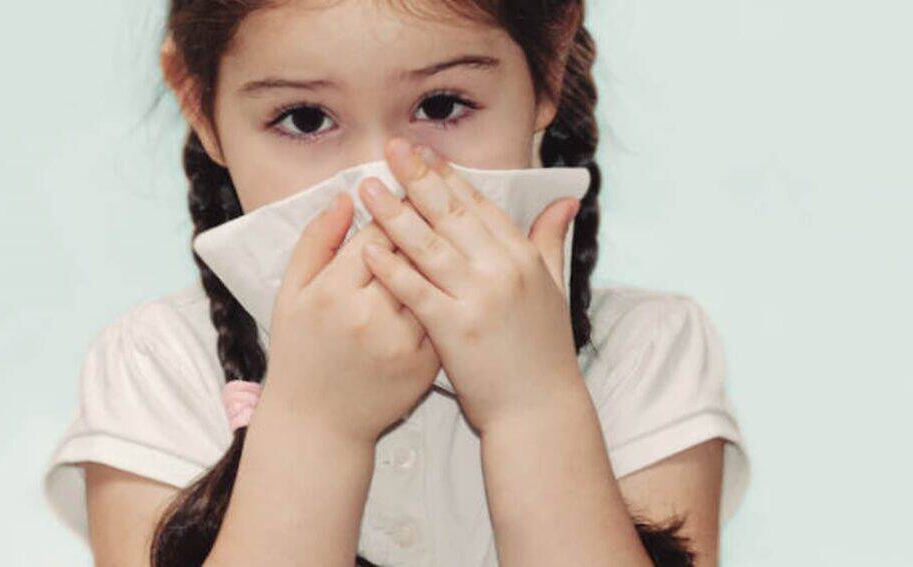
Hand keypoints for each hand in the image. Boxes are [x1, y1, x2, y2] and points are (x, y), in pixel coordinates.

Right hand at [260, 190, 441, 444]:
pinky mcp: (426, 365)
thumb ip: (316, 242)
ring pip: (436, 284)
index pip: (378, 235)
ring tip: (451, 235)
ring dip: (447, 255)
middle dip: (427, 223)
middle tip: (437, 201)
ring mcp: (403, 344)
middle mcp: (371, 317)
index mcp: (335, 293)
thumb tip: (345, 198)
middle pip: (413, 254)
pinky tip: (459, 277)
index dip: (396, 207)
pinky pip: (445, 317)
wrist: (318, 425)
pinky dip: (455, 294)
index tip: (406, 190)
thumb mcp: (291, 295)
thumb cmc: (300, 354)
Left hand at [357, 137, 582, 433]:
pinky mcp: (456, 329)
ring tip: (369, 188)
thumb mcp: (554, 290)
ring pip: (430, 246)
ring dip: (395, 214)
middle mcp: (502, 271)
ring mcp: (479, 299)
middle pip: (452, 215)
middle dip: (419, 177)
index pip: (479, 206)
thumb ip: (550, 241)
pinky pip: (416, 290)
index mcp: (523, 258)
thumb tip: (564, 200)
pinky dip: (392, 267)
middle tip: (391, 148)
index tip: (424, 151)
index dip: (449, 176)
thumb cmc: (542, 353)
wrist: (539, 410)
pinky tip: (368, 247)